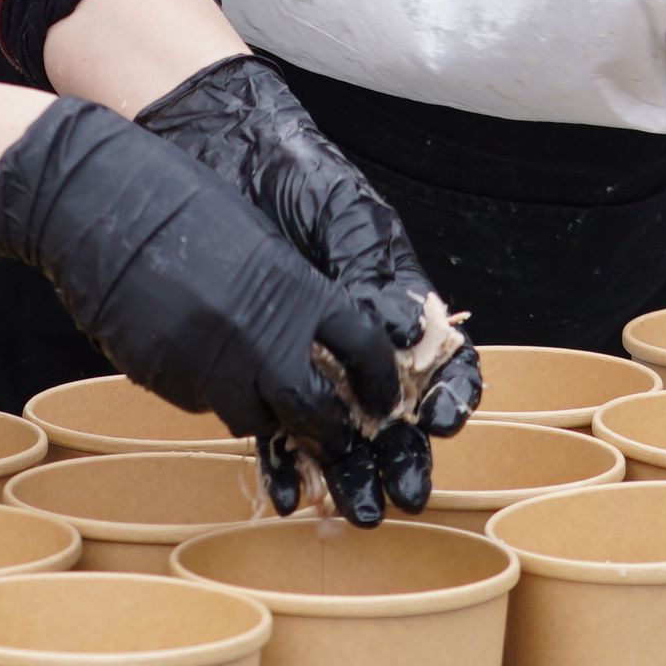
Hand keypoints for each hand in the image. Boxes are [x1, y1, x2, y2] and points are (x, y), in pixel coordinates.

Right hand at [0, 96, 390, 460]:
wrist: (93, 198)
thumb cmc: (174, 198)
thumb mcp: (254, 235)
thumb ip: (288, 292)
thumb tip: (309, 339)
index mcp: (292, 286)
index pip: (361, 347)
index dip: (379, 380)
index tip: (382, 398)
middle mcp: (258, 334)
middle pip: (316, 408)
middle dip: (331, 428)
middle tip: (336, 437)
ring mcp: (208, 363)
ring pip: (254, 417)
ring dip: (262, 410)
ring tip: (252, 388)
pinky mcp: (164, 379)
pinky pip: (200, 402)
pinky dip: (209, 391)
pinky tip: (194, 358)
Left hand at [140, 54, 478, 523]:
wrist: (216, 154)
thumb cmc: (292, 171)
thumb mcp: (344, 209)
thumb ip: (370, 268)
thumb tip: (396, 333)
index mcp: (393, 297)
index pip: (440, 358)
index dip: (450, 394)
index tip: (440, 420)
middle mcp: (357, 335)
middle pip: (395, 410)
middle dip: (402, 455)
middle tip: (402, 493)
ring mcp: (308, 354)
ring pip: (341, 427)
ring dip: (350, 472)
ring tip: (355, 511)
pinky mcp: (257, 365)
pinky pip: (278, 419)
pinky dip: (284, 457)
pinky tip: (286, 489)